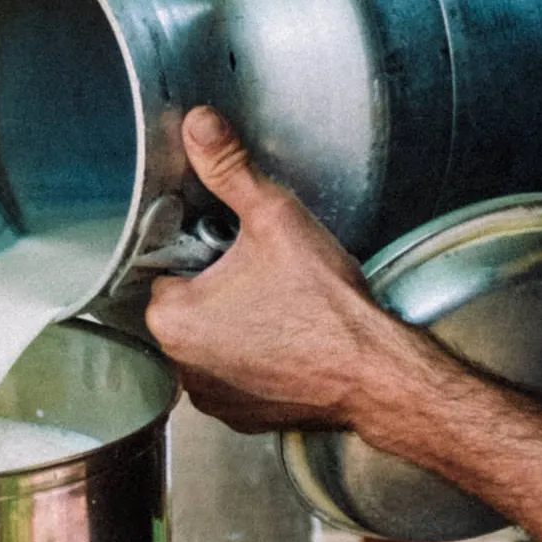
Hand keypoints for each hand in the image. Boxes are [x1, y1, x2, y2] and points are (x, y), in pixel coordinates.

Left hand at [143, 108, 441, 435]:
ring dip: (233, 324)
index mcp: (172, 319)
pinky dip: (254, 359)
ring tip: (279, 307)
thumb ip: (230, 169)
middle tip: (264, 276)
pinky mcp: (241, 416)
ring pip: (209, 341)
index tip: (235, 250)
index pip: (164, 268)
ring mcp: (212, 397)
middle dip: (216, 287)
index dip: (200, 252)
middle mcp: (182, 366)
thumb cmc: (327, 306)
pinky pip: (234, 375)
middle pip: (185, 306)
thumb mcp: (275, 219)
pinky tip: (287, 340)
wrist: (377, 372)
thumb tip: (199, 125)